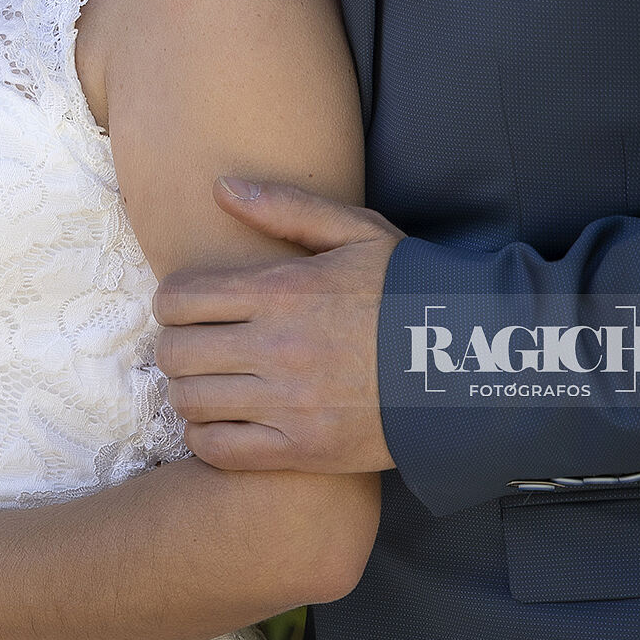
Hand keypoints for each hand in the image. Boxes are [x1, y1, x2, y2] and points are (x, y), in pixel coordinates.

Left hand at [154, 180, 403, 474]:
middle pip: (176, 352)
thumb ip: (285, 207)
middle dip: (174, 345)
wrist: (468, 364)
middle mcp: (279, 348)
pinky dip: (205, 436)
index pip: (181, 298)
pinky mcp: (304, 451)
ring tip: (208, 380)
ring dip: (187, 389)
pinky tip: (221, 419)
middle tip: (193, 344)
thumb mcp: (357, 232)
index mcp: (285, 291)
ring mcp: (290, 404)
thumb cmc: (408, 291)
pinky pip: (219, 450)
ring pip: (190, 401)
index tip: (185, 306)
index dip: (170, 302)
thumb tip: (221, 188)